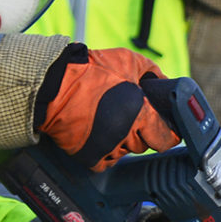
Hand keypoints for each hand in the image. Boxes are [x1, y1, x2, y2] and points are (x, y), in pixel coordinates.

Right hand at [35, 45, 181, 169]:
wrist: (52, 84)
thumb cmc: (89, 70)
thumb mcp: (127, 60)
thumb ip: (151, 71)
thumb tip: (163, 81)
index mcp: (139, 112)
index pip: (165, 138)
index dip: (168, 134)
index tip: (166, 131)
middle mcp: (125, 133)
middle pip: (144, 144)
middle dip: (141, 132)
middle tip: (130, 116)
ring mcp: (106, 147)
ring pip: (125, 152)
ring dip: (122, 140)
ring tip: (109, 120)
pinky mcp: (89, 156)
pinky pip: (106, 161)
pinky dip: (105, 151)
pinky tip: (99, 134)